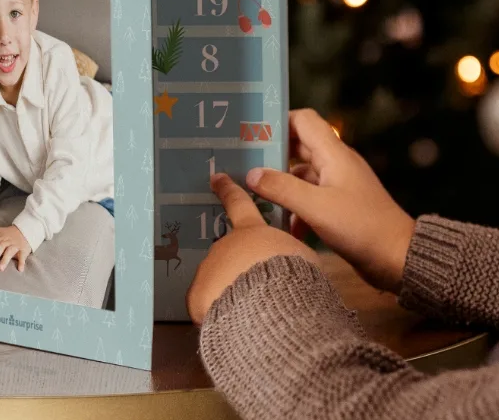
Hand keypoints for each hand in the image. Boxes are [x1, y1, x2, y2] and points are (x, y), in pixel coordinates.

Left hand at [0, 226, 30, 271]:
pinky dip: (21, 262)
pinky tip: (20, 269)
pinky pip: (22, 256)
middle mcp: (7, 241)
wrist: (25, 231)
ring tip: (0, 268)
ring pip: (10, 251)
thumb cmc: (7, 234)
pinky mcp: (23, 250)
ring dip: (5, 260)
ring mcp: (15, 245)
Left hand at [187, 174, 317, 324]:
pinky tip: (233, 321)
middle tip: (256, 287)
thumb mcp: (301, 256)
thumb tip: (287, 257)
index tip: (216, 178)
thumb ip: (288, 251)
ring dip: (230, 290)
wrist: (267, 306)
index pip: (239, 204)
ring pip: (218, 280)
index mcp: (252, 231)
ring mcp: (207, 269)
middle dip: (239, 267)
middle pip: (230, 253)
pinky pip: (207, 304)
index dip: (228, 190)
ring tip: (250, 310)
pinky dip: (218, 311)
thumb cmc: (291, 275)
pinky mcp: (197, 295)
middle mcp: (225, 246)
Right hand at [245, 109, 415, 292]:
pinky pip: (310, 199)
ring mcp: (338, 185)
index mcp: (334, 154)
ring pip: (301, 176)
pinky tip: (285, 228)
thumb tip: (250, 174)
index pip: (304, 120)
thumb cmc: (360, 226)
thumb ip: (281, 188)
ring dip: (281, 188)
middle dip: (271, 157)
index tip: (251, 134)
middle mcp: (336, 164)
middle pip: (298, 148)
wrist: (396, 256)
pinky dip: (296, 210)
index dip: (278, 121)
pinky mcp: (339, 207)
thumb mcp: (315, 207)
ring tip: (255, 200)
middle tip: (241, 167)